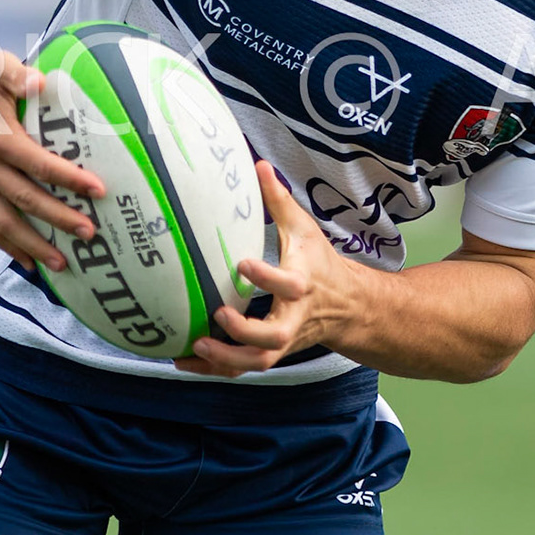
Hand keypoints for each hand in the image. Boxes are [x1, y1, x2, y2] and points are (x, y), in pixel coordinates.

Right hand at [0, 41, 102, 271]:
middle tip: (91, 234)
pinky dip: (6, 245)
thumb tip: (41, 82)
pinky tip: (28, 260)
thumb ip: (19, 77)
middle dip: (59, 220)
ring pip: (3, 223)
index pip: (39, 165)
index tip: (99, 190)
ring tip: (63, 264)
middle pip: (25, 201)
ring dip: (33, 246)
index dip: (70, 180)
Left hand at [174, 161, 360, 377]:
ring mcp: (283, 340)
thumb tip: (258, 165)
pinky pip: (244, 367)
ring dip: (227, 358)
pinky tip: (185, 362)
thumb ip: (279, 200)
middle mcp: (293, 318)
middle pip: (273, 336)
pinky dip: (216, 369)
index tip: (241, 264)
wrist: (349, 307)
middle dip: (244, 331)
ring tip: (196, 345)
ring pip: (258, 360)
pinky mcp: (272, 351)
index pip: (288, 285)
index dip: (267, 277)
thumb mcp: (305, 229)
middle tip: (217, 314)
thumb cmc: (320, 264)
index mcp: (302, 285)